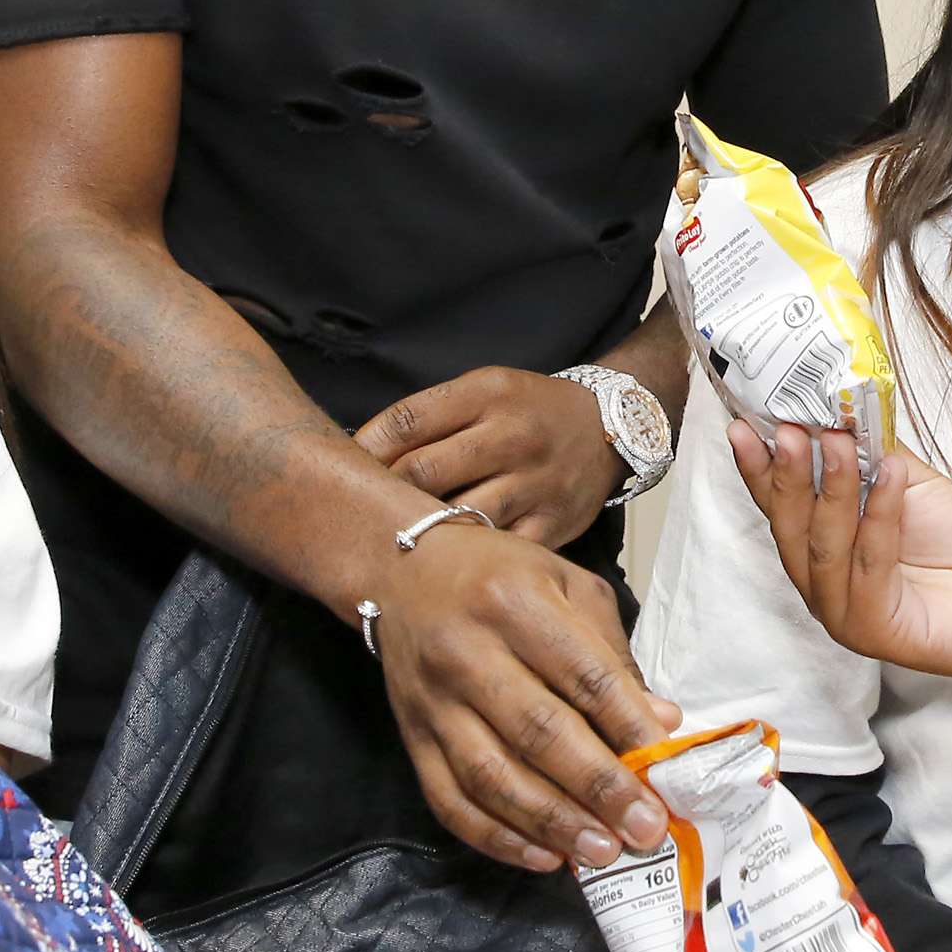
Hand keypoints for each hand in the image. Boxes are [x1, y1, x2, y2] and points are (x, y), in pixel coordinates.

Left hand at [357, 367, 624, 546]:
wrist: (609, 429)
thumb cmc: (529, 410)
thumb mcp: (484, 388)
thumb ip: (429, 416)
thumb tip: (360, 455)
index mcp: (488, 393)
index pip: (406, 421)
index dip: (363, 449)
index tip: (342, 470)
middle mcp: (511, 436)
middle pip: (423, 472)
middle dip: (381, 494)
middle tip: (354, 512)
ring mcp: (534, 483)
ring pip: (456, 516)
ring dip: (417, 531)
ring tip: (389, 541)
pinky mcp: (552, 525)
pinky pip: (495, 550)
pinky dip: (464, 559)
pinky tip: (440, 563)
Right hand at [363, 521, 678, 871]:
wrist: (402, 572)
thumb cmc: (501, 578)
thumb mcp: (567, 587)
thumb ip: (612, 655)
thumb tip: (659, 722)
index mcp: (515, 604)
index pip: (582, 675)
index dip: (627, 727)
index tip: (664, 771)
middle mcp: (467, 653)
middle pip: (538, 731)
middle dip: (598, 788)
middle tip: (644, 829)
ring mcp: (433, 701)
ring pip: (492, 775)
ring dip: (551, 822)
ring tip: (601, 853)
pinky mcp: (411, 737)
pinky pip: (449, 800)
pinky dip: (496, 836)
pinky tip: (541, 856)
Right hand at [724, 419, 951, 680]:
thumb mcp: (906, 482)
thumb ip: (867, 453)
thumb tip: (833, 405)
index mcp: (821, 549)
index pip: (778, 506)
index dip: (757, 467)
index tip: (743, 425)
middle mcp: (824, 585)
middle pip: (790, 528)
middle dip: (785, 475)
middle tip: (786, 429)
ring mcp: (846, 614)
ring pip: (823, 548)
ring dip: (829, 490)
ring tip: (836, 441)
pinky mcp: (878, 632)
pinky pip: (870, 566)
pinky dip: (878, 516)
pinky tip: (889, 477)